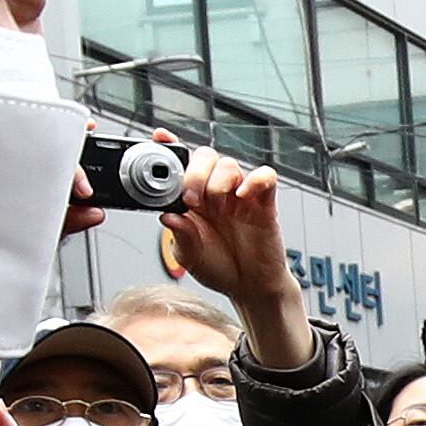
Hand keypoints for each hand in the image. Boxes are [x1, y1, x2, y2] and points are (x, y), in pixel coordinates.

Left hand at [156, 153, 314, 370]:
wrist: (250, 287)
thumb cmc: (221, 267)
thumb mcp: (190, 257)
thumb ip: (181, 236)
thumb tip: (168, 216)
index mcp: (193, 199)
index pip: (182, 163)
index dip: (172, 147)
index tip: (161, 138)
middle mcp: (215, 191)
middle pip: (205, 156)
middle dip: (194, 172)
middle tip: (191, 198)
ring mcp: (240, 195)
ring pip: (229, 164)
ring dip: (218, 182)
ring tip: (216, 207)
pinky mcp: (264, 203)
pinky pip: (265, 177)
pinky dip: (255, 180)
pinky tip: (243, 196)